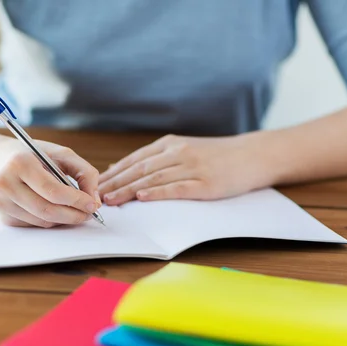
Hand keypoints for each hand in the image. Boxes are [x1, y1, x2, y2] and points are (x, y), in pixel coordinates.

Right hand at [0, 139, 101, 227]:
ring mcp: (1, 202)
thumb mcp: (60, 153)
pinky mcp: (2, 216)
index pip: (52, 190)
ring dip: (63, 219)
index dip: (76, 200)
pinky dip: (49, 220)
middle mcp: (5, 184)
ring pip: (42, 221)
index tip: (93, 205)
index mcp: (19, 163)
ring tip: (74, 210)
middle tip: (89, 214)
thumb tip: (95, 200)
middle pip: (46, 210)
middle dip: (73, 215)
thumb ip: (84, 172)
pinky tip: (53, 208)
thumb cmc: (33, 155)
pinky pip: (34, 225)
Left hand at [98, 134, 267, 205]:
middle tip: (95, 195)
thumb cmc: (215, 155)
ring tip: (111, 200)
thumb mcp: (181, 149)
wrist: (253, 154)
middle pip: (139, 169)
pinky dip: (158, 192)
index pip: (133, 160)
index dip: (112, 173)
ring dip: (129, 190)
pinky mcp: (206, 183)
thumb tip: (118, 169)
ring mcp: (192, 167)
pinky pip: (178, 187)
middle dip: (115, 183)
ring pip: (154, 178)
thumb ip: (152, 159)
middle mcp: (177, 153)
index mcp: (169, 145)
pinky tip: (143, 198)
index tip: (93, 184)